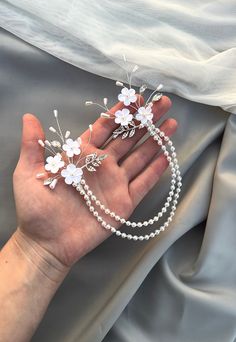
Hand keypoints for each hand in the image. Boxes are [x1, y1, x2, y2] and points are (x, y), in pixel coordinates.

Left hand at [13, 96, 176, 269]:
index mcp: (82, 155)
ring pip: (140, 157)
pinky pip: (144, 183)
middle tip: (162, 103)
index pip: (105, 128)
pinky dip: (156, 169)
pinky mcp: (124, 203)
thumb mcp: (29, 173)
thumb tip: (28, 116)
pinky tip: (168, 154)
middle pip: (128, 138)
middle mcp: (102, 166)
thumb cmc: (36, 208)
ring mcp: (115, 183)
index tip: (134, 98)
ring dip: (156, 141)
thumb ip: (33, 145)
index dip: (119, 113)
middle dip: (145, 120)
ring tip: (172, 123)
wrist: (47, 243)